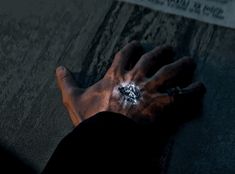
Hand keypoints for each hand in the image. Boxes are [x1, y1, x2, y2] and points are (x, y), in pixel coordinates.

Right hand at [56, 41, 204, 125]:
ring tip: (189, 61)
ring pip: (171, 71)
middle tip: (169, 48)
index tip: (137, 44)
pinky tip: (200, 87)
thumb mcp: (74, 99)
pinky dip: (193, 90)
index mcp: (117, 74)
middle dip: (161, 52)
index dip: (132, 47)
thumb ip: (67, 82)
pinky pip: (183, 93)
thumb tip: (58, 68)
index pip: (125, 54)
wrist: (108, 134)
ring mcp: (151, 89)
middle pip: (152, 58)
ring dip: (181, 65)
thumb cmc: (93, 117)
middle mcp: (136, 77)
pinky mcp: (164, 103)